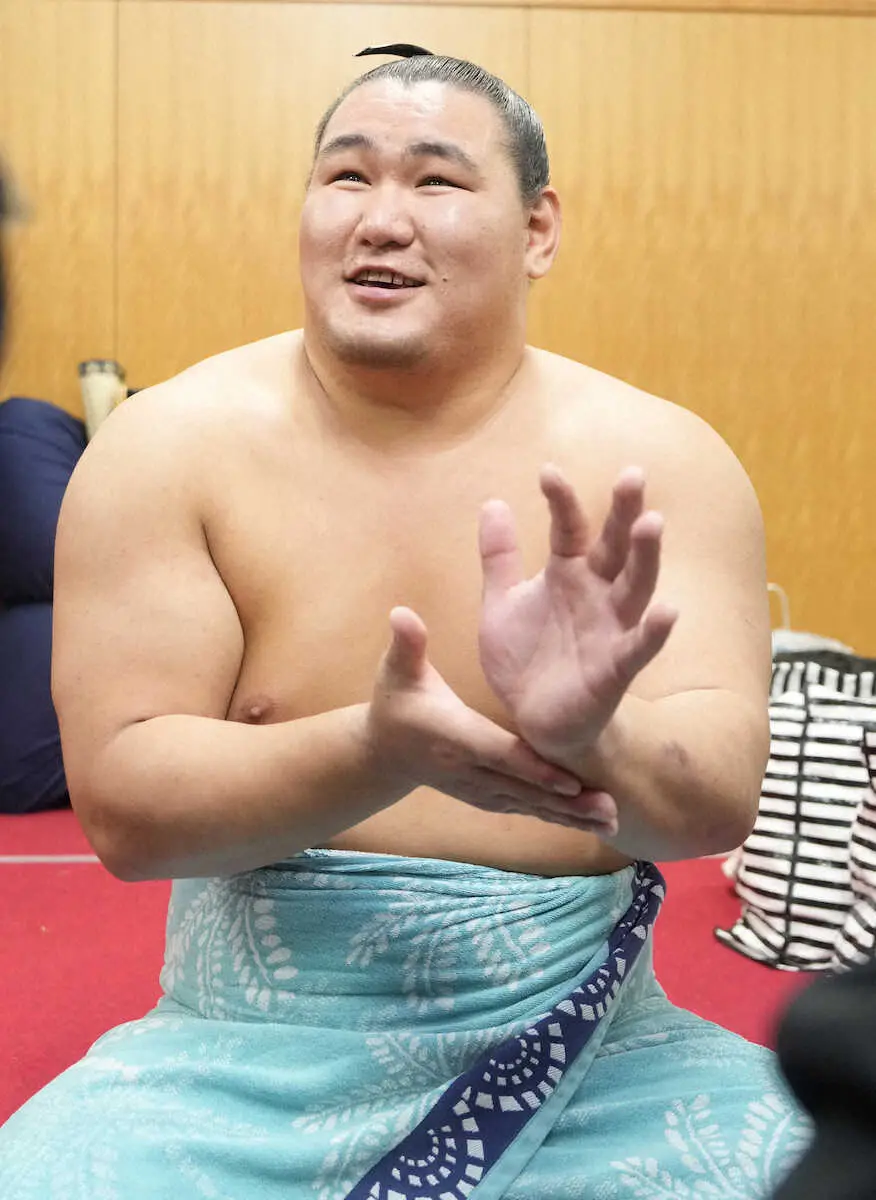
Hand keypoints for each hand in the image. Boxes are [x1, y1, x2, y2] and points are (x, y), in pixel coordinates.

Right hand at [367, 606, 618, 833]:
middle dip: (566, 802)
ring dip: (569, 816)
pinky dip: (556, 816)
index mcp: (454, 736)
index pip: (498, 754)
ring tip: (612, 822)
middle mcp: (470, 769)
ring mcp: (479, 788)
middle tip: (610, 811)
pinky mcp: (487, 797)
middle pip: (523, 789)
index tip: (570, 780)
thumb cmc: (395, 703)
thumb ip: (407, 644)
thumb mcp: (397, 671)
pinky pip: (524, 808)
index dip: (533, 768)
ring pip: (529, 805)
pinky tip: (590, 821)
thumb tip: (401, 612)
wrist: (383, 753)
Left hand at [478, 465, 677, 760]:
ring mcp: (610, 630)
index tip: (548, 471)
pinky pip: (638, 648)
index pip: (569, 529)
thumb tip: (493, 501)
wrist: (532, 721)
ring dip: (646, 557)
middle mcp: (596, 595)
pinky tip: (669, 611)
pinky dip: (654, 631)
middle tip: (632, 476)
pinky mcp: (614, 669)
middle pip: (615, 548)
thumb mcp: (501, 603)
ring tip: (653, 524)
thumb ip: (499, 557)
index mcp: (568, 575)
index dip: (561, 501)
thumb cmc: (526, 660)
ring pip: (635, 587)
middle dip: (624, 514)